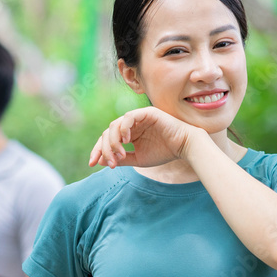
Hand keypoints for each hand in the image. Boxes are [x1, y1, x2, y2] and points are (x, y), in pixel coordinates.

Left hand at [88, 106, 206, 168]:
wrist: (184, 146)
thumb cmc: (163, 152)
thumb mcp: (138, 159)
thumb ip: (120, 159)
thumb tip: (100, 161)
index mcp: (128, 134)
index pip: (106, 139)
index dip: (97, 150)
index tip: (92, 163)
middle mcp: (130, 125)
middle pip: (107, 132)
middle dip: (104, 148)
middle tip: (109, 162)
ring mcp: (137, 118)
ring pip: (115, 125)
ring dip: (113, 141)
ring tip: (119, 153)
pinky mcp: (146, 113)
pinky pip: (128, 117)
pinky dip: (124, 128)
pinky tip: (126, 140)